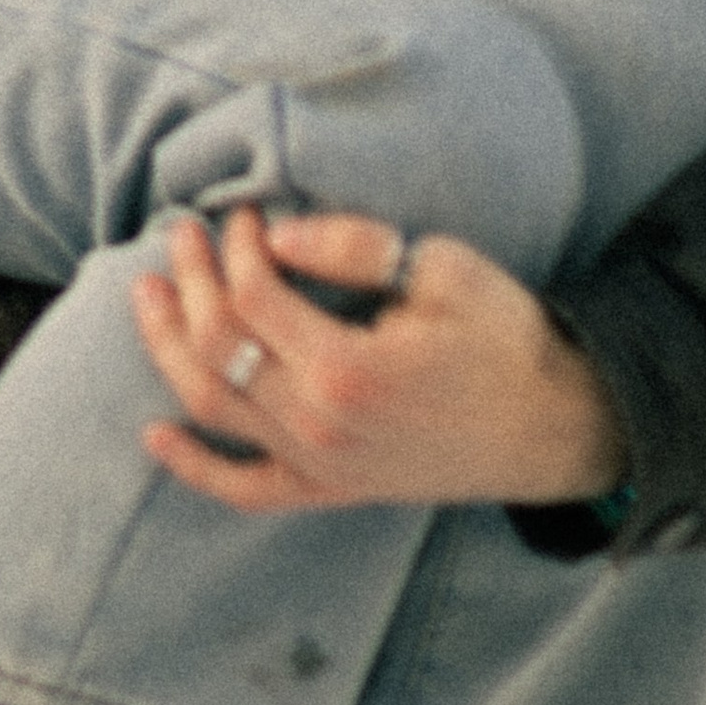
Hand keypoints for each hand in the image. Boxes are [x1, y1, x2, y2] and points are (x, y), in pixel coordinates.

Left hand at [131, 208, 628, 512]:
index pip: (253, 295)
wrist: (557, 426)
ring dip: (167, 349)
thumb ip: (352, 246)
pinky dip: (194, 467)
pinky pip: (246, 492)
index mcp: (346, 367)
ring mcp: (321, 467)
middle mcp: (319, 426)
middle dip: (189, 281)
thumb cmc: (504, 338)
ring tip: (147, 295)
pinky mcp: (332, 491)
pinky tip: (153, 435)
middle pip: (218, 348)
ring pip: (214, 408)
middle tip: (181, 234)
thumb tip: (274, 237)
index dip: (237, 245)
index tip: (243, 212)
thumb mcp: (441, 268)